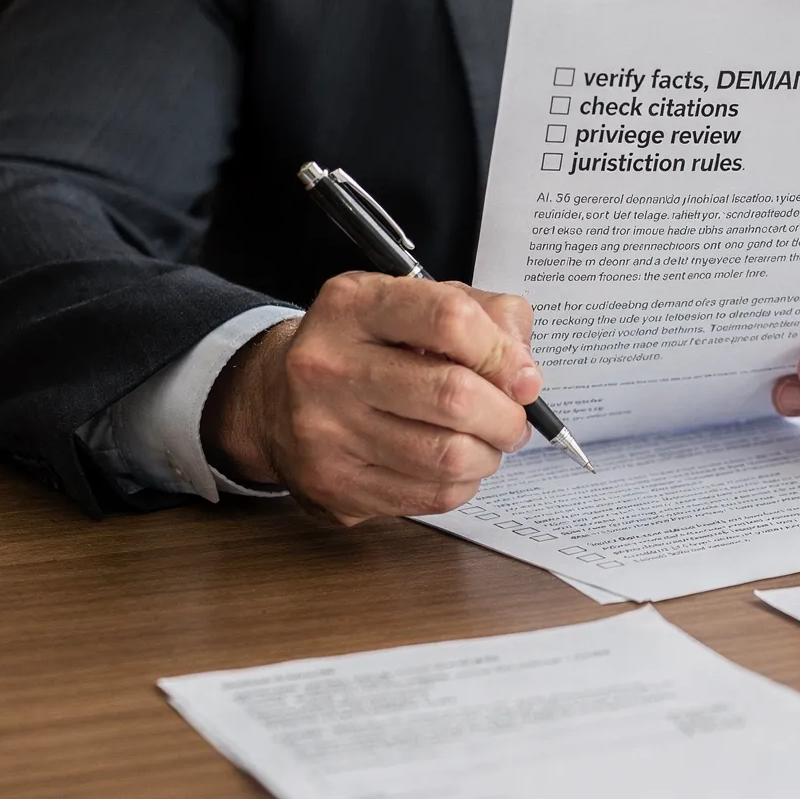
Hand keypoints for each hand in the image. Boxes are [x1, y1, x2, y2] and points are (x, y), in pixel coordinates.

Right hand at [202, 274, 540, 524]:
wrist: (275, 397)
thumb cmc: (366, 347)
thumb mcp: (415, 303)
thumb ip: (484, 314)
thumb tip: (522, 369)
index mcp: (354, 305)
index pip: (449, 320)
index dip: (504, 353)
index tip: (524, 377)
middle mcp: (329, 364)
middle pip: (454, 396)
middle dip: (506, 415)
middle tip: (514, 418)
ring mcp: (325, 429)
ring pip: (447, 456)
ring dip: (488, 454)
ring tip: (486, 441)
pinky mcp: (333, 483)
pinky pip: (430, 495)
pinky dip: (461, 483)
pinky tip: (452, 464)